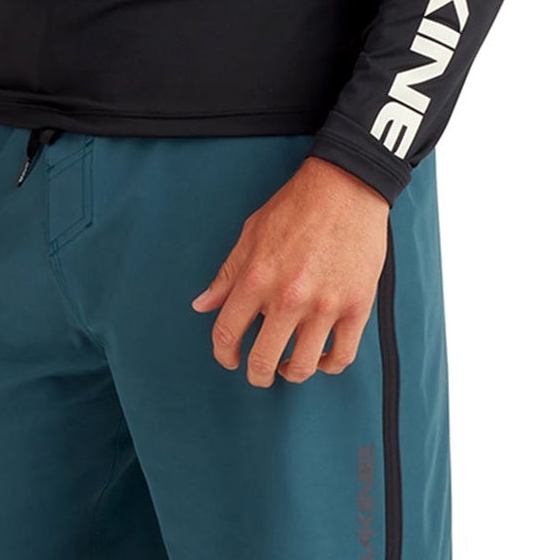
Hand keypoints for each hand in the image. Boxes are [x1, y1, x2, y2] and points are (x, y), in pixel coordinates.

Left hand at [190, 156, 390, 386]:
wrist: (346, 186)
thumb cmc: (297, 206)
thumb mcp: (251, 234)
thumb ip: (228, 275)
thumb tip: (203, 305)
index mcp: (257, 278)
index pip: (228, 333)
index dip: (224, 354)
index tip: (229, 358)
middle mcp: (289, 297)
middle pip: (263, 360)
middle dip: (256, 373)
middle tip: (259, 372)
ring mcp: (325, 305)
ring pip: (303, 366)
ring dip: (291, 372)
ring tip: (289, 365)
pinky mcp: (357, 307)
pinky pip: (341, 356)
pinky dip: (328, 365)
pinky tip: (321, 356)